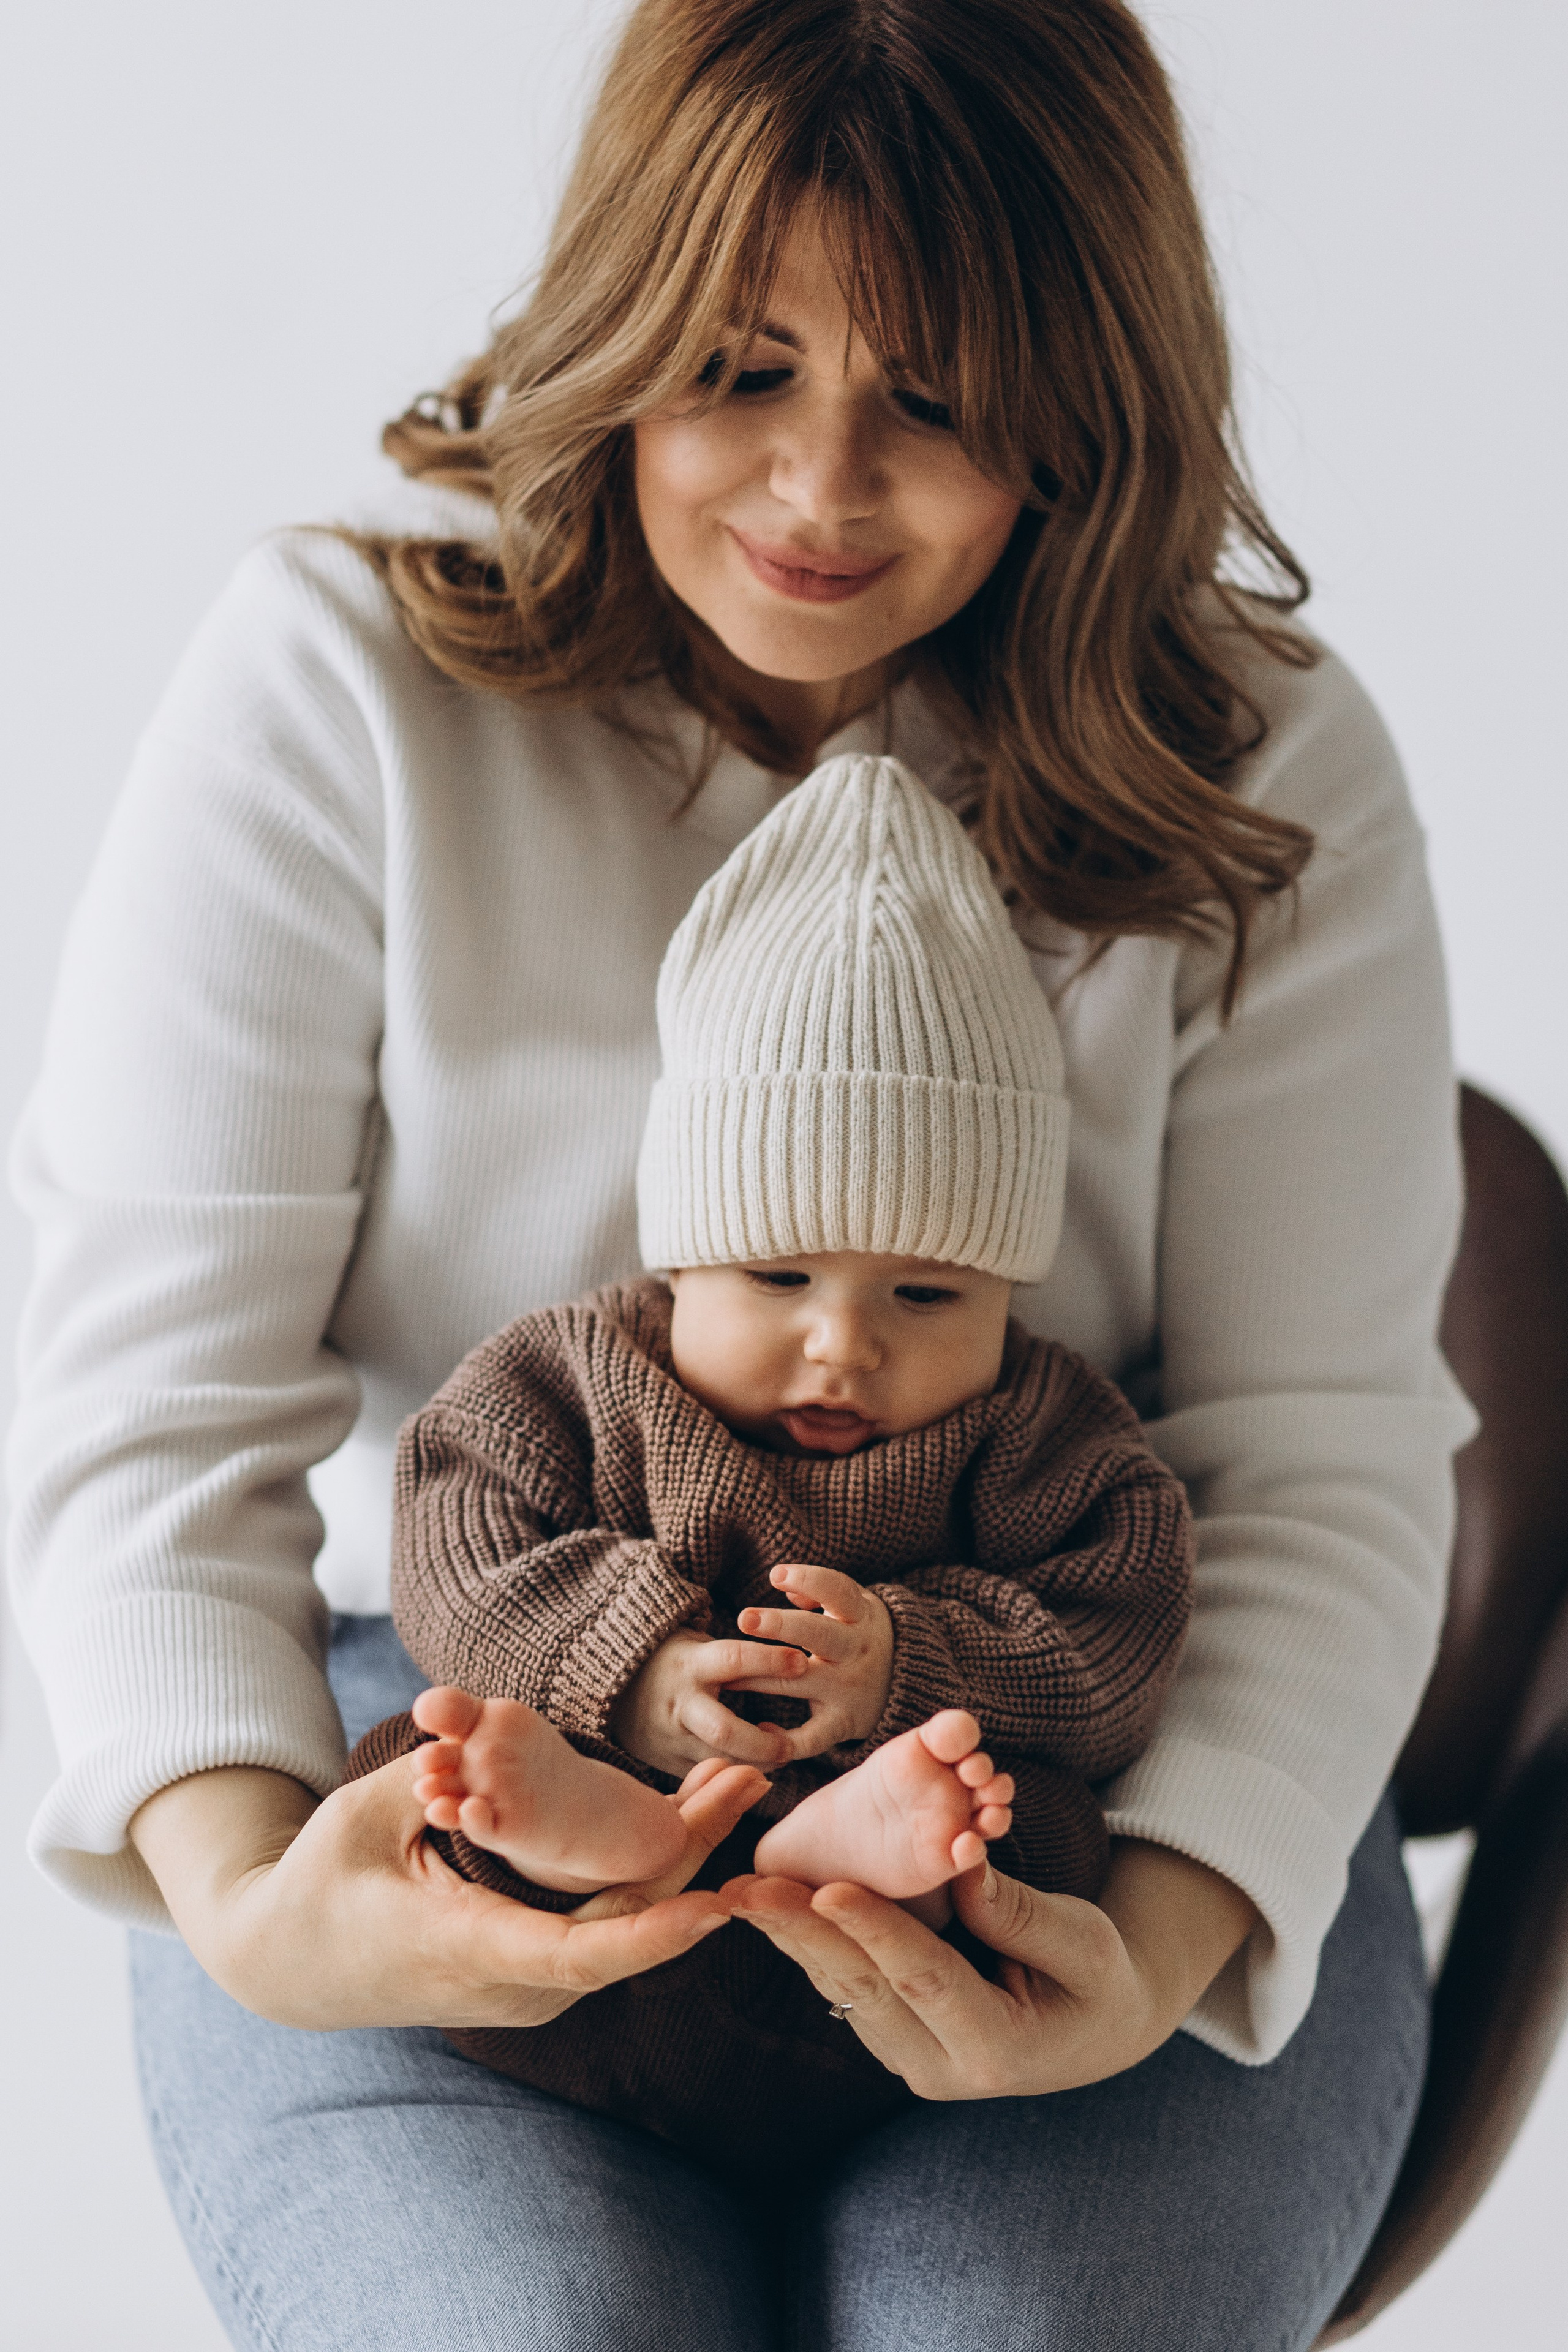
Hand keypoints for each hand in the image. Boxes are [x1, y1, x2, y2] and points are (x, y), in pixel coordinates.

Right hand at [129, 1747, 765, 2032]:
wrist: (291, 1963)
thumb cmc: (321, 1885)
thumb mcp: (363, 1820)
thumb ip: (424, 1779)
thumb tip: (462, 1735)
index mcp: (473, 1950)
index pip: (581, 1954)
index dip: (654, 1932)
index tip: (718, 1903)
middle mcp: (515, 1984)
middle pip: (629, 1930)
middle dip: (697, 1855)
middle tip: (755, 1777)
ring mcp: (529, 1985)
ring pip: (626, 1926)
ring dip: (685, 1857)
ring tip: (741, 1780)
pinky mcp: (534, 1969)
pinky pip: (607, 1924)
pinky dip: (651, 1871)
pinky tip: (692, 1818)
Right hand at [609, 1626, 824, 1776]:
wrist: (610, 1684)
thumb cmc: (671, 1658)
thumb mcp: (696, 1645)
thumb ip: (735, 1659)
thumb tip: (792, 1660)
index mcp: (689, 1665)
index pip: (733, 1660)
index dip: (769, 1661)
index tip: (802, 1662)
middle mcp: (679, 1703)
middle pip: (725, 1730)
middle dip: (763, 1743)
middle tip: (792, 1746)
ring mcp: (670, 1737)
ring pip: (718, 1762)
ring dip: (755, 1767)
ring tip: (781, 1760)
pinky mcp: (665, 1761)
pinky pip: (704, 1778)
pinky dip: (732, 1779)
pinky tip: (754, 1774)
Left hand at [727, 1837, 1258, 2098]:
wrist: (1096, 2030)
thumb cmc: (1099, 1978)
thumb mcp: (1086, 1943)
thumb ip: (1024, 1913)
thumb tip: (961, 1867)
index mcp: (998, 2048)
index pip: (925, 1979)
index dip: (877, 1930)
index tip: (826, 1887)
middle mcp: (943, 2068)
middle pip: (863, 1988)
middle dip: (800, 1932)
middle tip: (743, 1889)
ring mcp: (912, 2060)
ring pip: (843, 1989)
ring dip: (790, 1937)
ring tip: (738, 1890)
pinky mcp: (895, 2038)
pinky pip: (847, 1987)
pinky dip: (809, 1944)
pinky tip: (770, 1906)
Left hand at [733, 1562, 893, 1746]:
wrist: (905, 1683)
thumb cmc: (861, 1635)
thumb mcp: (855, 1606)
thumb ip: (823, 1592)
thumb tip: (787, 1587)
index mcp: (861, 1616)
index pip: (838, 1591)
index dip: (809, 1580)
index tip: (776, 1575)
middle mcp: (858, 1650)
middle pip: (819, 1634)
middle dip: (780, 1626)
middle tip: (745, 1618)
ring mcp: (850, 1689)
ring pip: (803, 1681)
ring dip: (764, 1677)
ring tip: (729, 1676)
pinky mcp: (844, 1724)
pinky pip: (814, 1737)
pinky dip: (787, 1739)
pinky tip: (760, 1728)